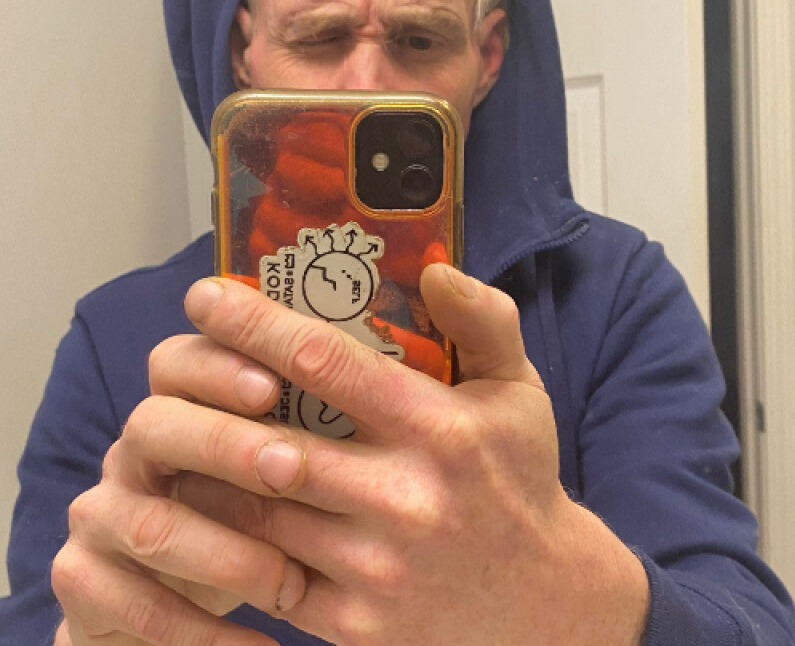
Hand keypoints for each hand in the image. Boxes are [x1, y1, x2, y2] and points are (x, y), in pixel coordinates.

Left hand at [52, 265, 648, 644]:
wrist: (541, 607)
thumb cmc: (521, 479)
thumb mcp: (520, 391)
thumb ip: (485, 320)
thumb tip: (433, 269)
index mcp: (440, 429)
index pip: (327, 362)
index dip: (255, 323)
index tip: (205, 297)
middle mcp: (404, 498)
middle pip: (271, 439)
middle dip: (206, 394)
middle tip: (168, 360)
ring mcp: (374, 569)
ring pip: (255, 510)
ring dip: (203, 465)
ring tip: (171, 425)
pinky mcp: (353, 625)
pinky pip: (262, 573)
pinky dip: (222, 534)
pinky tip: (202, 501)